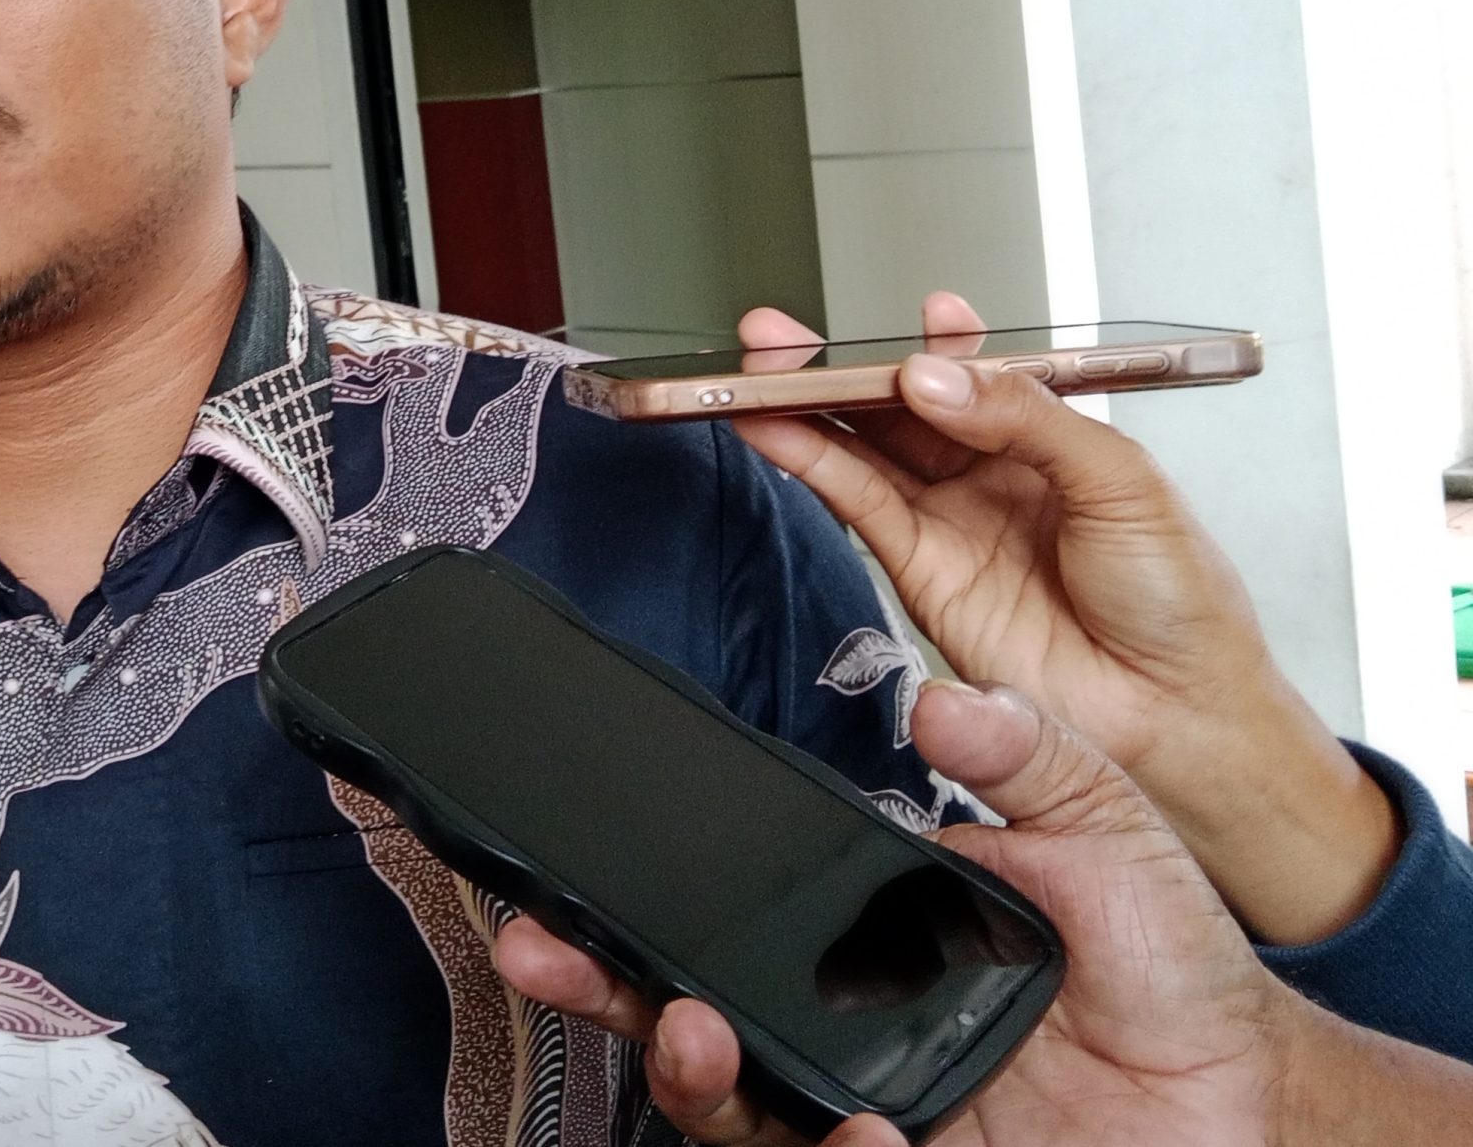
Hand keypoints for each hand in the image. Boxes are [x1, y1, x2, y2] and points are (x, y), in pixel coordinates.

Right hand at [495, 683, 1300, 1146]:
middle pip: (688, 1019)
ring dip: (693, 1079)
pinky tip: (859, 1137)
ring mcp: (868, 1114)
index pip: (723, 922)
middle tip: (551, 956)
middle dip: (602, 990)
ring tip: (695, 1039)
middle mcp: (843, 1030)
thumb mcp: (1107, 830)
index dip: (633, 909)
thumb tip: (938, 700)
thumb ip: (1030, 759)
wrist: (1252, 1090)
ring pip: (736, 1114)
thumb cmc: (1173, 964)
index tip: (569, 885)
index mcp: (861, 938)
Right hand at [731, 293, 1394, 943]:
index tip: (924, 315)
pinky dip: (808, 461)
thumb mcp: (1122, 479)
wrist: (1174, 710)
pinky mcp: (917, 570)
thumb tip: (937, 377)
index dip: (943, 343)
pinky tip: (776, 430)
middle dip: (840, 366)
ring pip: (863, 448)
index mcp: (1049, 439)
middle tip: (785, 335)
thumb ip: (1025, 416)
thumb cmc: (1179, 601)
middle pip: (898, 405)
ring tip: (756, 374)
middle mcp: (989, 474)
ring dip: (805, 407)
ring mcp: (949, 521)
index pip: (979, 375)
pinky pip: (852, 502)